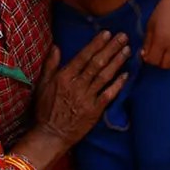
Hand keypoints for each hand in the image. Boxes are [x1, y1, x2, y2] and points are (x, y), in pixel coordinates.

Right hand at [32, 32, 129, 146]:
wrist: (50, 135)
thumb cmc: (45, 109)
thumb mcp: (42, 85)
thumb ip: (50, 65)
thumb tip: (56, 47)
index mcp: (64, 77)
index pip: (83, 57)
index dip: (96, 44)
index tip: (107, 33)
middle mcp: (76, 86)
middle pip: (97, 63)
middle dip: (111, 48)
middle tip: (123, 36)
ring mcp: (86, 98)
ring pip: (104, 76)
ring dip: (117, 62)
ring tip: (127, 50)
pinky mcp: (94, 111)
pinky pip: (108, 95)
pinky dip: (118, 84)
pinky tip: (126, 75)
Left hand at [142, 0, 169, 68]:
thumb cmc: (162, 11)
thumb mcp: (150, 25)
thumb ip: (147, 42)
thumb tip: (145, 54)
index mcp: (161, 41)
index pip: (152, 60)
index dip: (147, 58)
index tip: (146, 53)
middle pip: (164, 65)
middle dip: (157, 62)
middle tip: (155, 54)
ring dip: (169, 63)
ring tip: (165, 56)